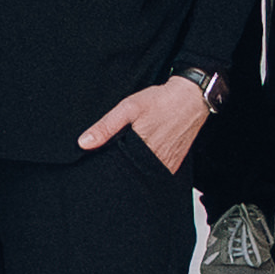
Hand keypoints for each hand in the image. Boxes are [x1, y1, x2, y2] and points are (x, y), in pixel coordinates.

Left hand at [75, 76, 213, 173]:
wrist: (191, 99)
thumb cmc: (160, 101)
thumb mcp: (129, 108)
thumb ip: (106, 127)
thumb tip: (84, 143)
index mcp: (141, 150)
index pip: (117, 169)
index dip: (107, 167)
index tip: (100, 162)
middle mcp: (155, 162)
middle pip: (129, 173)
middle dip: (120, 168)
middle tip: (116, 155)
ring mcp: (166, 165)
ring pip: (143, 174)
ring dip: (134, 167)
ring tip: (130, 154)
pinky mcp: (174, 165)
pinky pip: (156, 172)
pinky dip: (147, 167)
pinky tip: (143, 156)